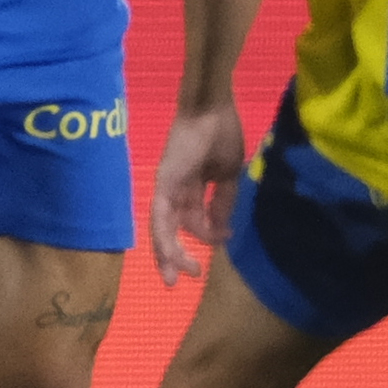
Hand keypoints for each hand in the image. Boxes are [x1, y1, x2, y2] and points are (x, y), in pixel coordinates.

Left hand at [150, 99, 251, 285]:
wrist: (213, 108)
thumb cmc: (222, 133)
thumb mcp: (228, 174)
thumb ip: (223, 202)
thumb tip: (222, 230)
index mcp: (193, 187)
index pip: (193, 219)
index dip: (206, 234)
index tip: (224, 241)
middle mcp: (175, 190)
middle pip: (171, 228)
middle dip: (176, 255)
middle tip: (184, 279)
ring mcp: (166, 187)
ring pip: (162, 228)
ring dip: (168, 254)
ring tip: (175, 276)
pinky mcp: (162, 184)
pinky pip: (159, 217)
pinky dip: (164, 238)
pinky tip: (170, 256)